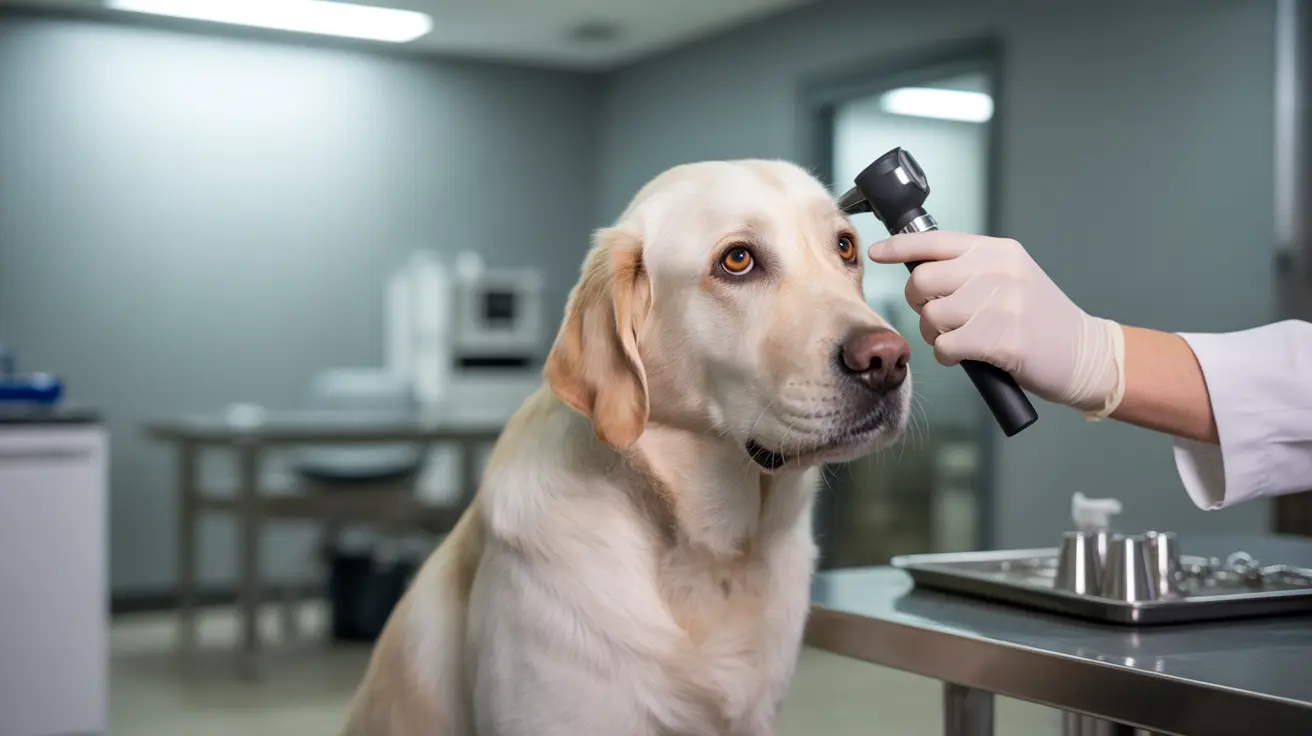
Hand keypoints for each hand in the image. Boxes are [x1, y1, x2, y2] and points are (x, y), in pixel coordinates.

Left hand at [868, 231, 1121, 413]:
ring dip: (936, 334)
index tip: (876, 252)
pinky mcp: (1003, 338)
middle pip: (922, 280)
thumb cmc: (1039, 321)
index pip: (935, 240)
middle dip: (920, 304)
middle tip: (940, 317)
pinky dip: (949, 356)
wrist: (1084, 354)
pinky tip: (967, 355)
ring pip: (932, 316)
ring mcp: (1002, 302)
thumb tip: (920, 273)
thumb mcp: (1011, 278)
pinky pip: (946, 345)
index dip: (899, 247)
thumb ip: (971, 269)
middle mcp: (999, 269)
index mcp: (997, 250)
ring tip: (961, 338)